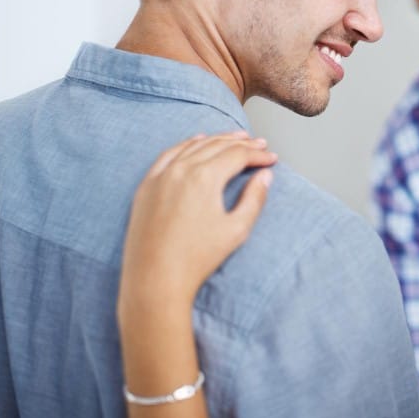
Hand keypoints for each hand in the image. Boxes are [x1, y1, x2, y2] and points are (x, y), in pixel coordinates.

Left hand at [118, 132, 277, 311]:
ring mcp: (160, 176)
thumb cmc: (196, 259)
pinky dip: (186, 144)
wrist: (155, 279)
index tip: (271, 159)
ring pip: (193, 146)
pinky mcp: (147, 186)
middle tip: (259, 145)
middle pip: (217, 145)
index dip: (258, 155)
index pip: (237, 155)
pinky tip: (197, 142)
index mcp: (204, 177)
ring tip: (235, 138)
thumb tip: (264, 175)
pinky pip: (168, 154)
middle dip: (242, 144)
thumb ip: (254, 198)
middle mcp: (181, 169)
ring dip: (217, 139)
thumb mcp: (236, 230)